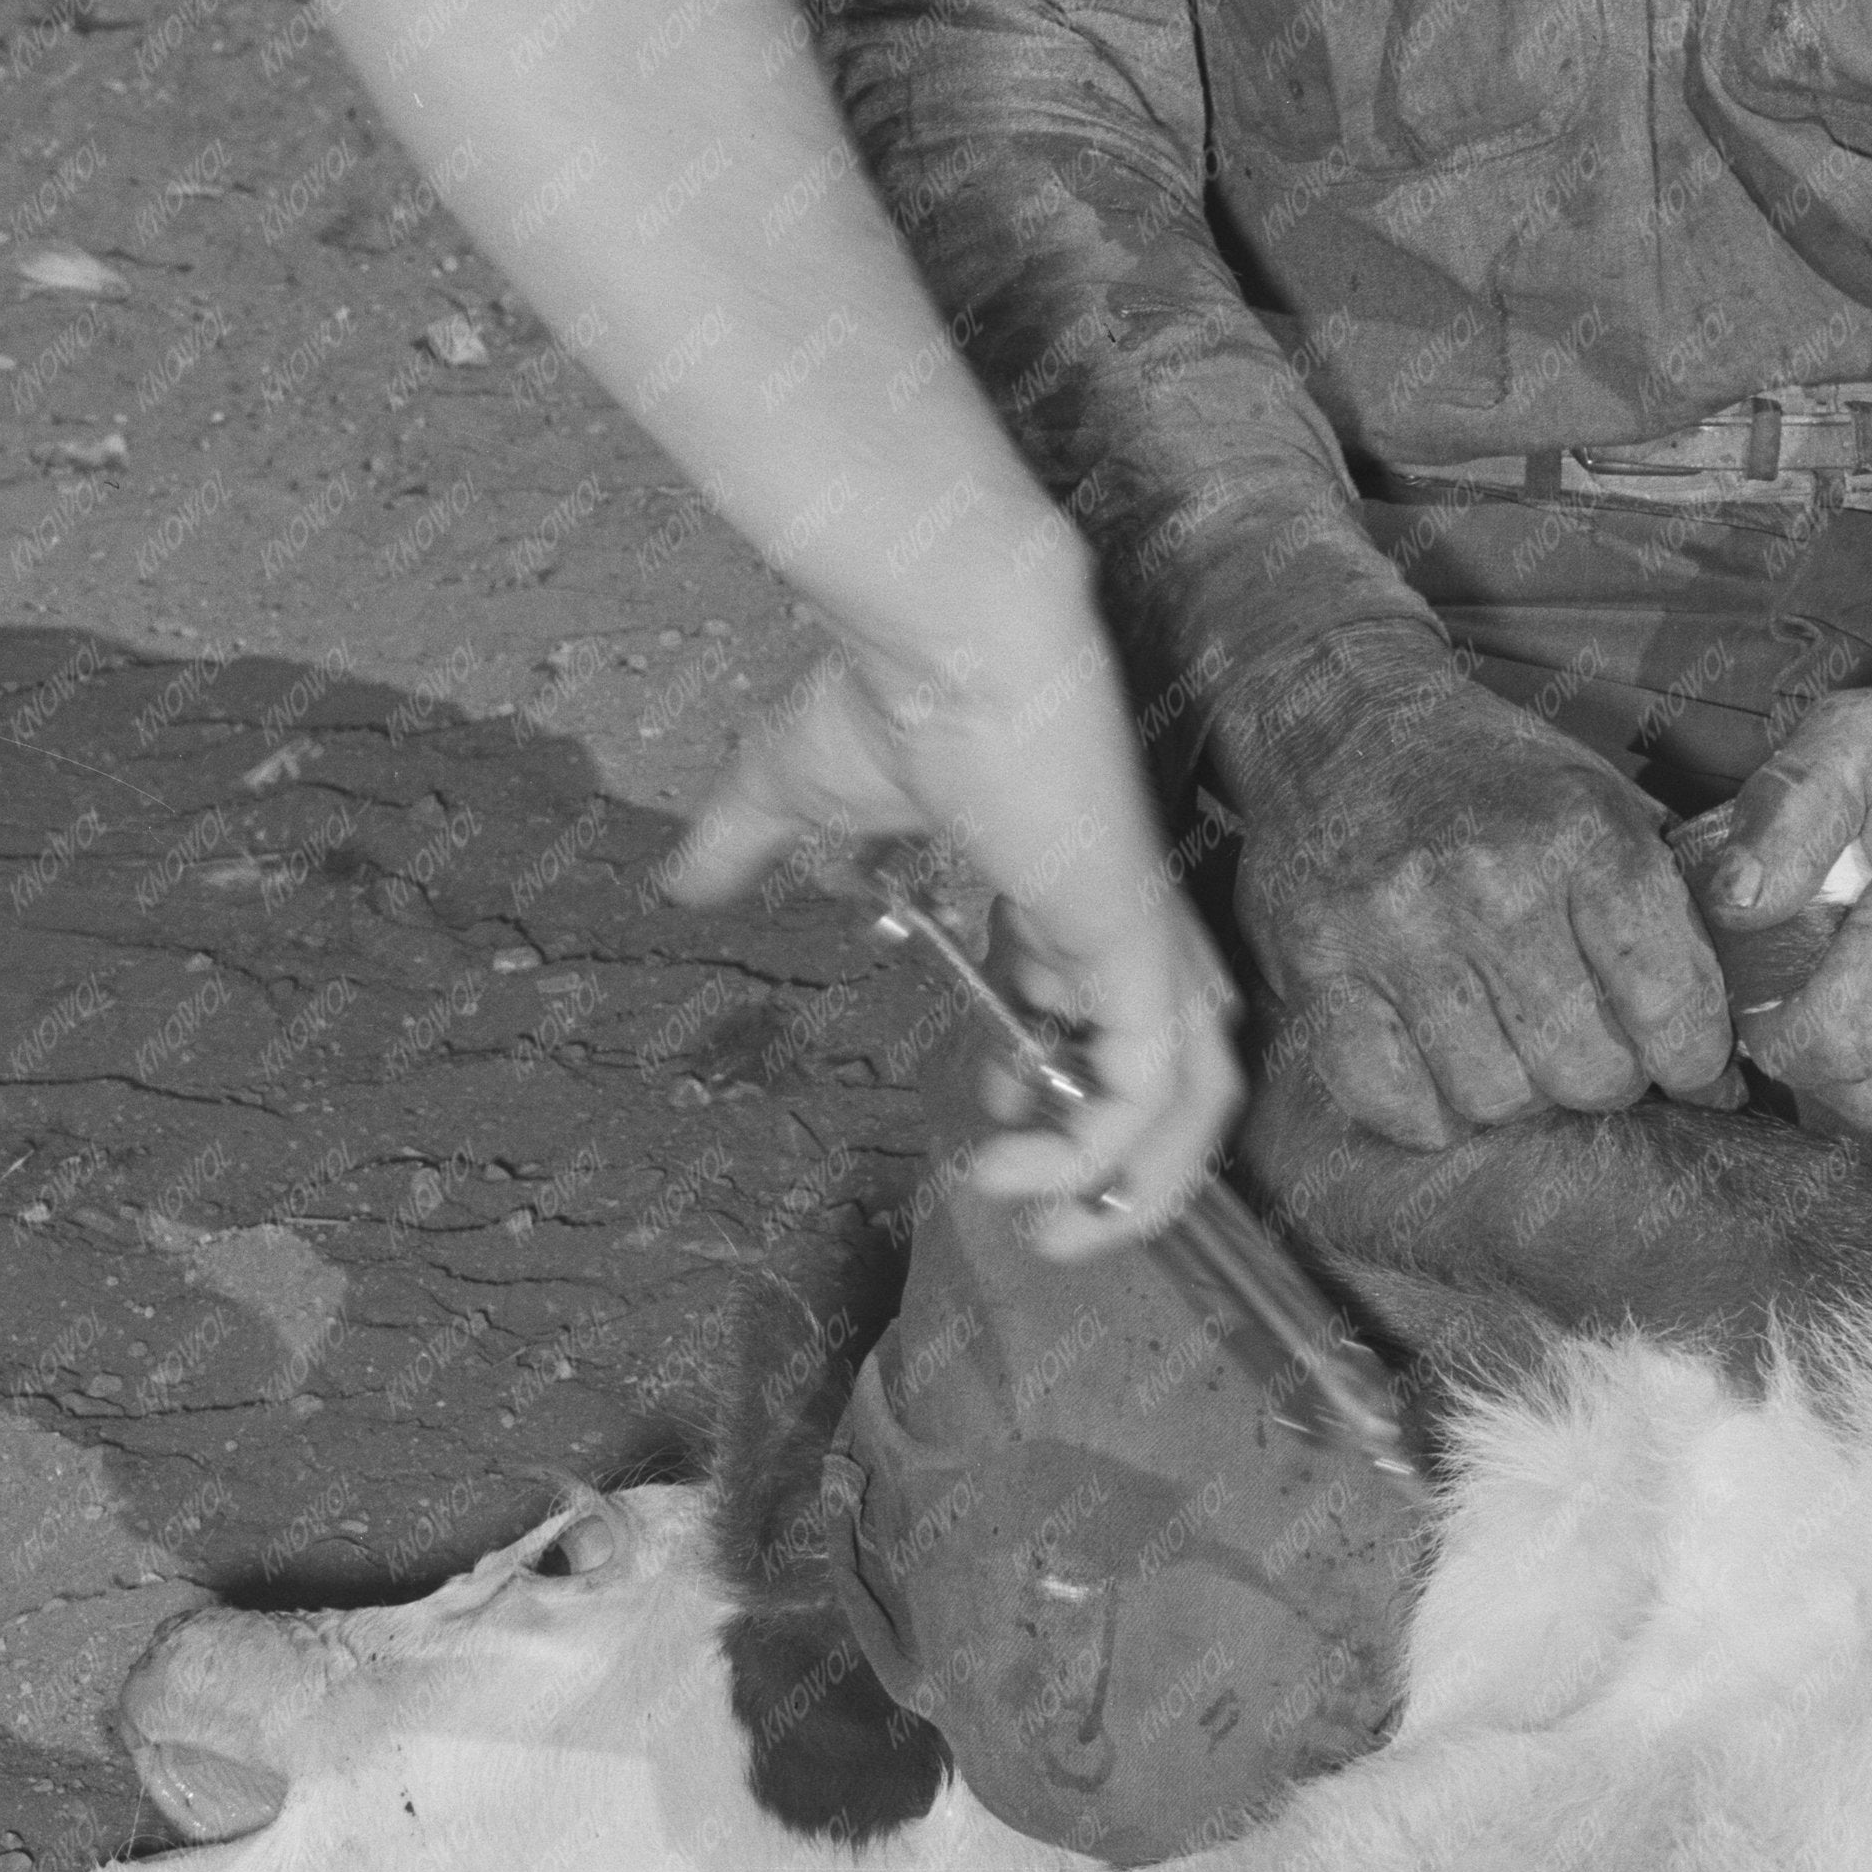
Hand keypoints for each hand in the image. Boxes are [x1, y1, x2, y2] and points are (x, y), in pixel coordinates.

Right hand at [668, 592, 1240, 1253]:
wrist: (947, 635)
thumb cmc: (887, 693)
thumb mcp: (792, 789)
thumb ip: (746, 844)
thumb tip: (676, 882)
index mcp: (1064, 886)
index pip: (1096, 1009)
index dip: (1051, 1077)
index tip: (980, 1109)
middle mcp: (1119, 921)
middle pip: (1172, 1070)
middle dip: (1118, 1161)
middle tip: (1039, 1217)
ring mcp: (1141, 937)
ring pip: (1194, 1098)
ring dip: (1135, 1187)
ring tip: (1052, 1236)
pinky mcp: (1140, 949)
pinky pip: (1153, 1090)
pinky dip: (1103, 1158)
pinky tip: (1017, 1177)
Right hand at [1230, 668, 1730, 1146]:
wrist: (1340, 715)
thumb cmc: (1489, 772)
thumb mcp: (1602, 798)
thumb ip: (1671, 902)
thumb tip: (1733, 1042)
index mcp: (1580, 832)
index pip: (1671, 1004)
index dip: (1696, 1062)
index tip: (1695, 1072)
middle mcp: (1490, 880)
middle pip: (1588, 1071)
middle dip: (1606, 1077)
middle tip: (1593, 1047)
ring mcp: (1394, 928)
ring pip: (1495, 1099)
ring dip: (1516, 1093)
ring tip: (1513, 1044)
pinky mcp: (1316, 965)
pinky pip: (1397, 1104)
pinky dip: (1431, 1110)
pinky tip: (1443, 1067)